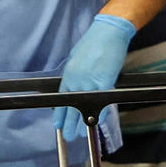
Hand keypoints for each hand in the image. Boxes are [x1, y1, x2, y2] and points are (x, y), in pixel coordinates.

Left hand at [56, 14, 135, 141]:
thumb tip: (74, 84)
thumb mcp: (76, 58)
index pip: (62, 98)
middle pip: (71, 106)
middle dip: (69, 122)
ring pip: (85, 106)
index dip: (60, 113)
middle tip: (67, 134)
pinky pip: (102, 100)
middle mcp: (77, 79)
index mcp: (69, 74)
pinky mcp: (105, 80)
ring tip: (79, 134)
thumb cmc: (94, 42)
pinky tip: (98, 120)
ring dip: (82, 121)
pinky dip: (102, 111)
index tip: (57, 124)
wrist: (108, 32)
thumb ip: (75, 74)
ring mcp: (91, 81)